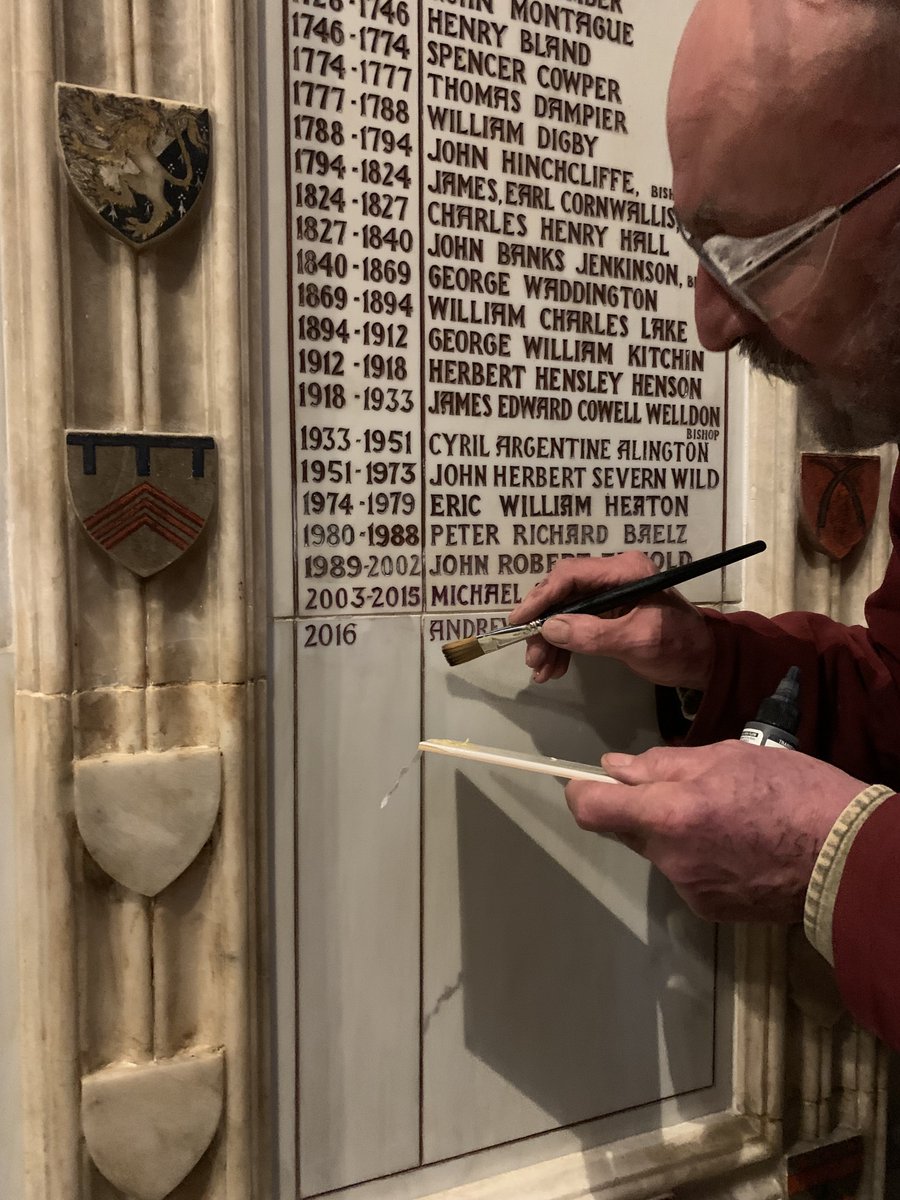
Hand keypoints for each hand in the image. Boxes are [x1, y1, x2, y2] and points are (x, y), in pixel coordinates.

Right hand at [508, 552, 713, 689]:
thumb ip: (594, 634)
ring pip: (565, 612)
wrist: (707, 662)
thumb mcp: (638, 641)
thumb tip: (550, 628)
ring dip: (550, 641)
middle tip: (531, 656)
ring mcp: (610, 595)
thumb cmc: (679, 646)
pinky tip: (554, 668)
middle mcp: (613, 576)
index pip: (571, 575)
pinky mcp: (608, 614)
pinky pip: (576, 625)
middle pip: (563, 593)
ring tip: (541, 670)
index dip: (541, 597)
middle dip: (543, 625)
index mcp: (625, 571)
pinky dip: (563, 646)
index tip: (520, 621)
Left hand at [565, 741, 865, 922]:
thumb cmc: (793, 792)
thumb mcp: (727, 757)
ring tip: (725, 817)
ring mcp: (689, 889)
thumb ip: (663, 765)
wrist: (849, 857)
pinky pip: (686, 874)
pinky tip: (738, 845)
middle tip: (681, 789)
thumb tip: (615, 768)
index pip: (592, 810)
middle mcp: (671, 858)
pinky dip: (699, 857)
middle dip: (639, 808)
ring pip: (659, 852)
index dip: (581, 792)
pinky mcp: (710, 910)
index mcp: (671, 814)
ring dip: (674, 832)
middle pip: (625, 830)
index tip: (585, 780)